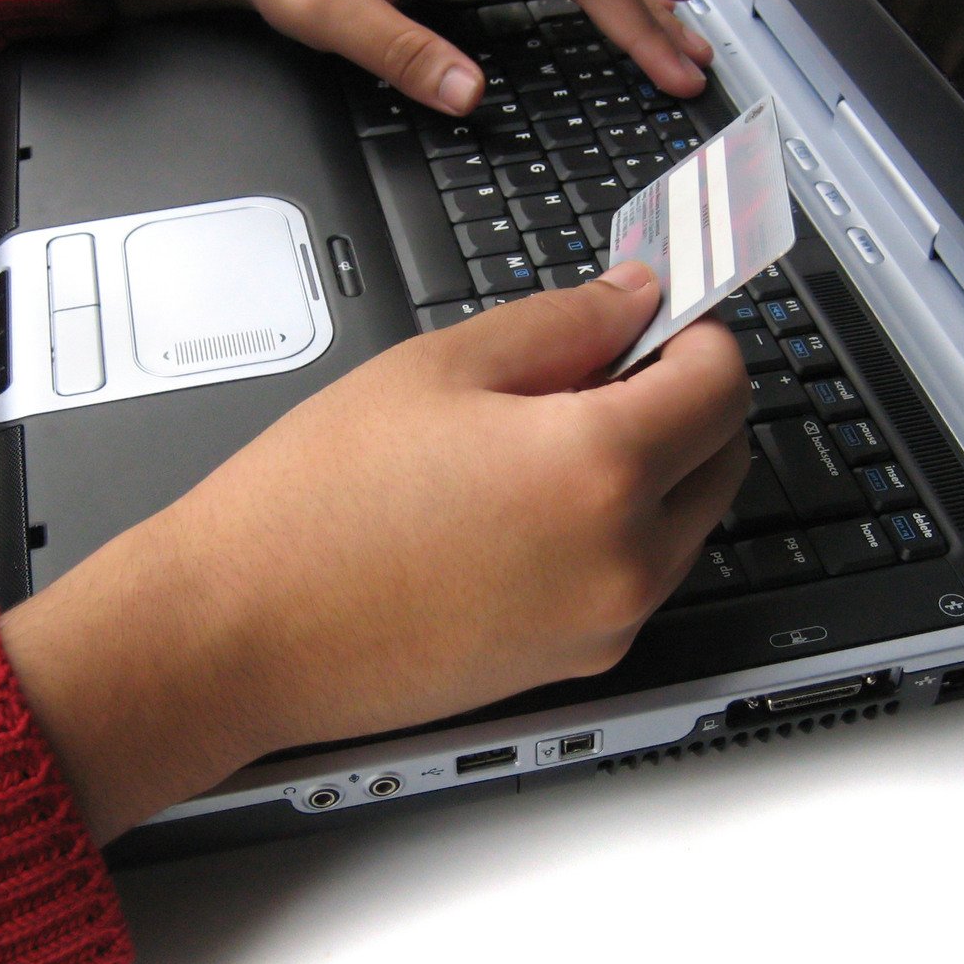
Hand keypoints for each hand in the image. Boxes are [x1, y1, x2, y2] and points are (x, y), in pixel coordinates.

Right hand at [0, 265, 750, 843]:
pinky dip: (620, 528)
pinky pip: (639, 577)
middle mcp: (626, 560)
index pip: (722, 381)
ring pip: (688, 522)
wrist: (238, 634)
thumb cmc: (313, 503)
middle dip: (689, 396)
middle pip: (724, 456)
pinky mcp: (576, 662)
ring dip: (658, 465)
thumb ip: (564, 322)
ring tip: (549, 435)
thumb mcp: (440, 367)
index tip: (662, 314)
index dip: (698, 330)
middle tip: (608, 363)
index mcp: (600, 469)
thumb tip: (633, 300)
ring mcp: (607, 622)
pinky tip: (529, 502)